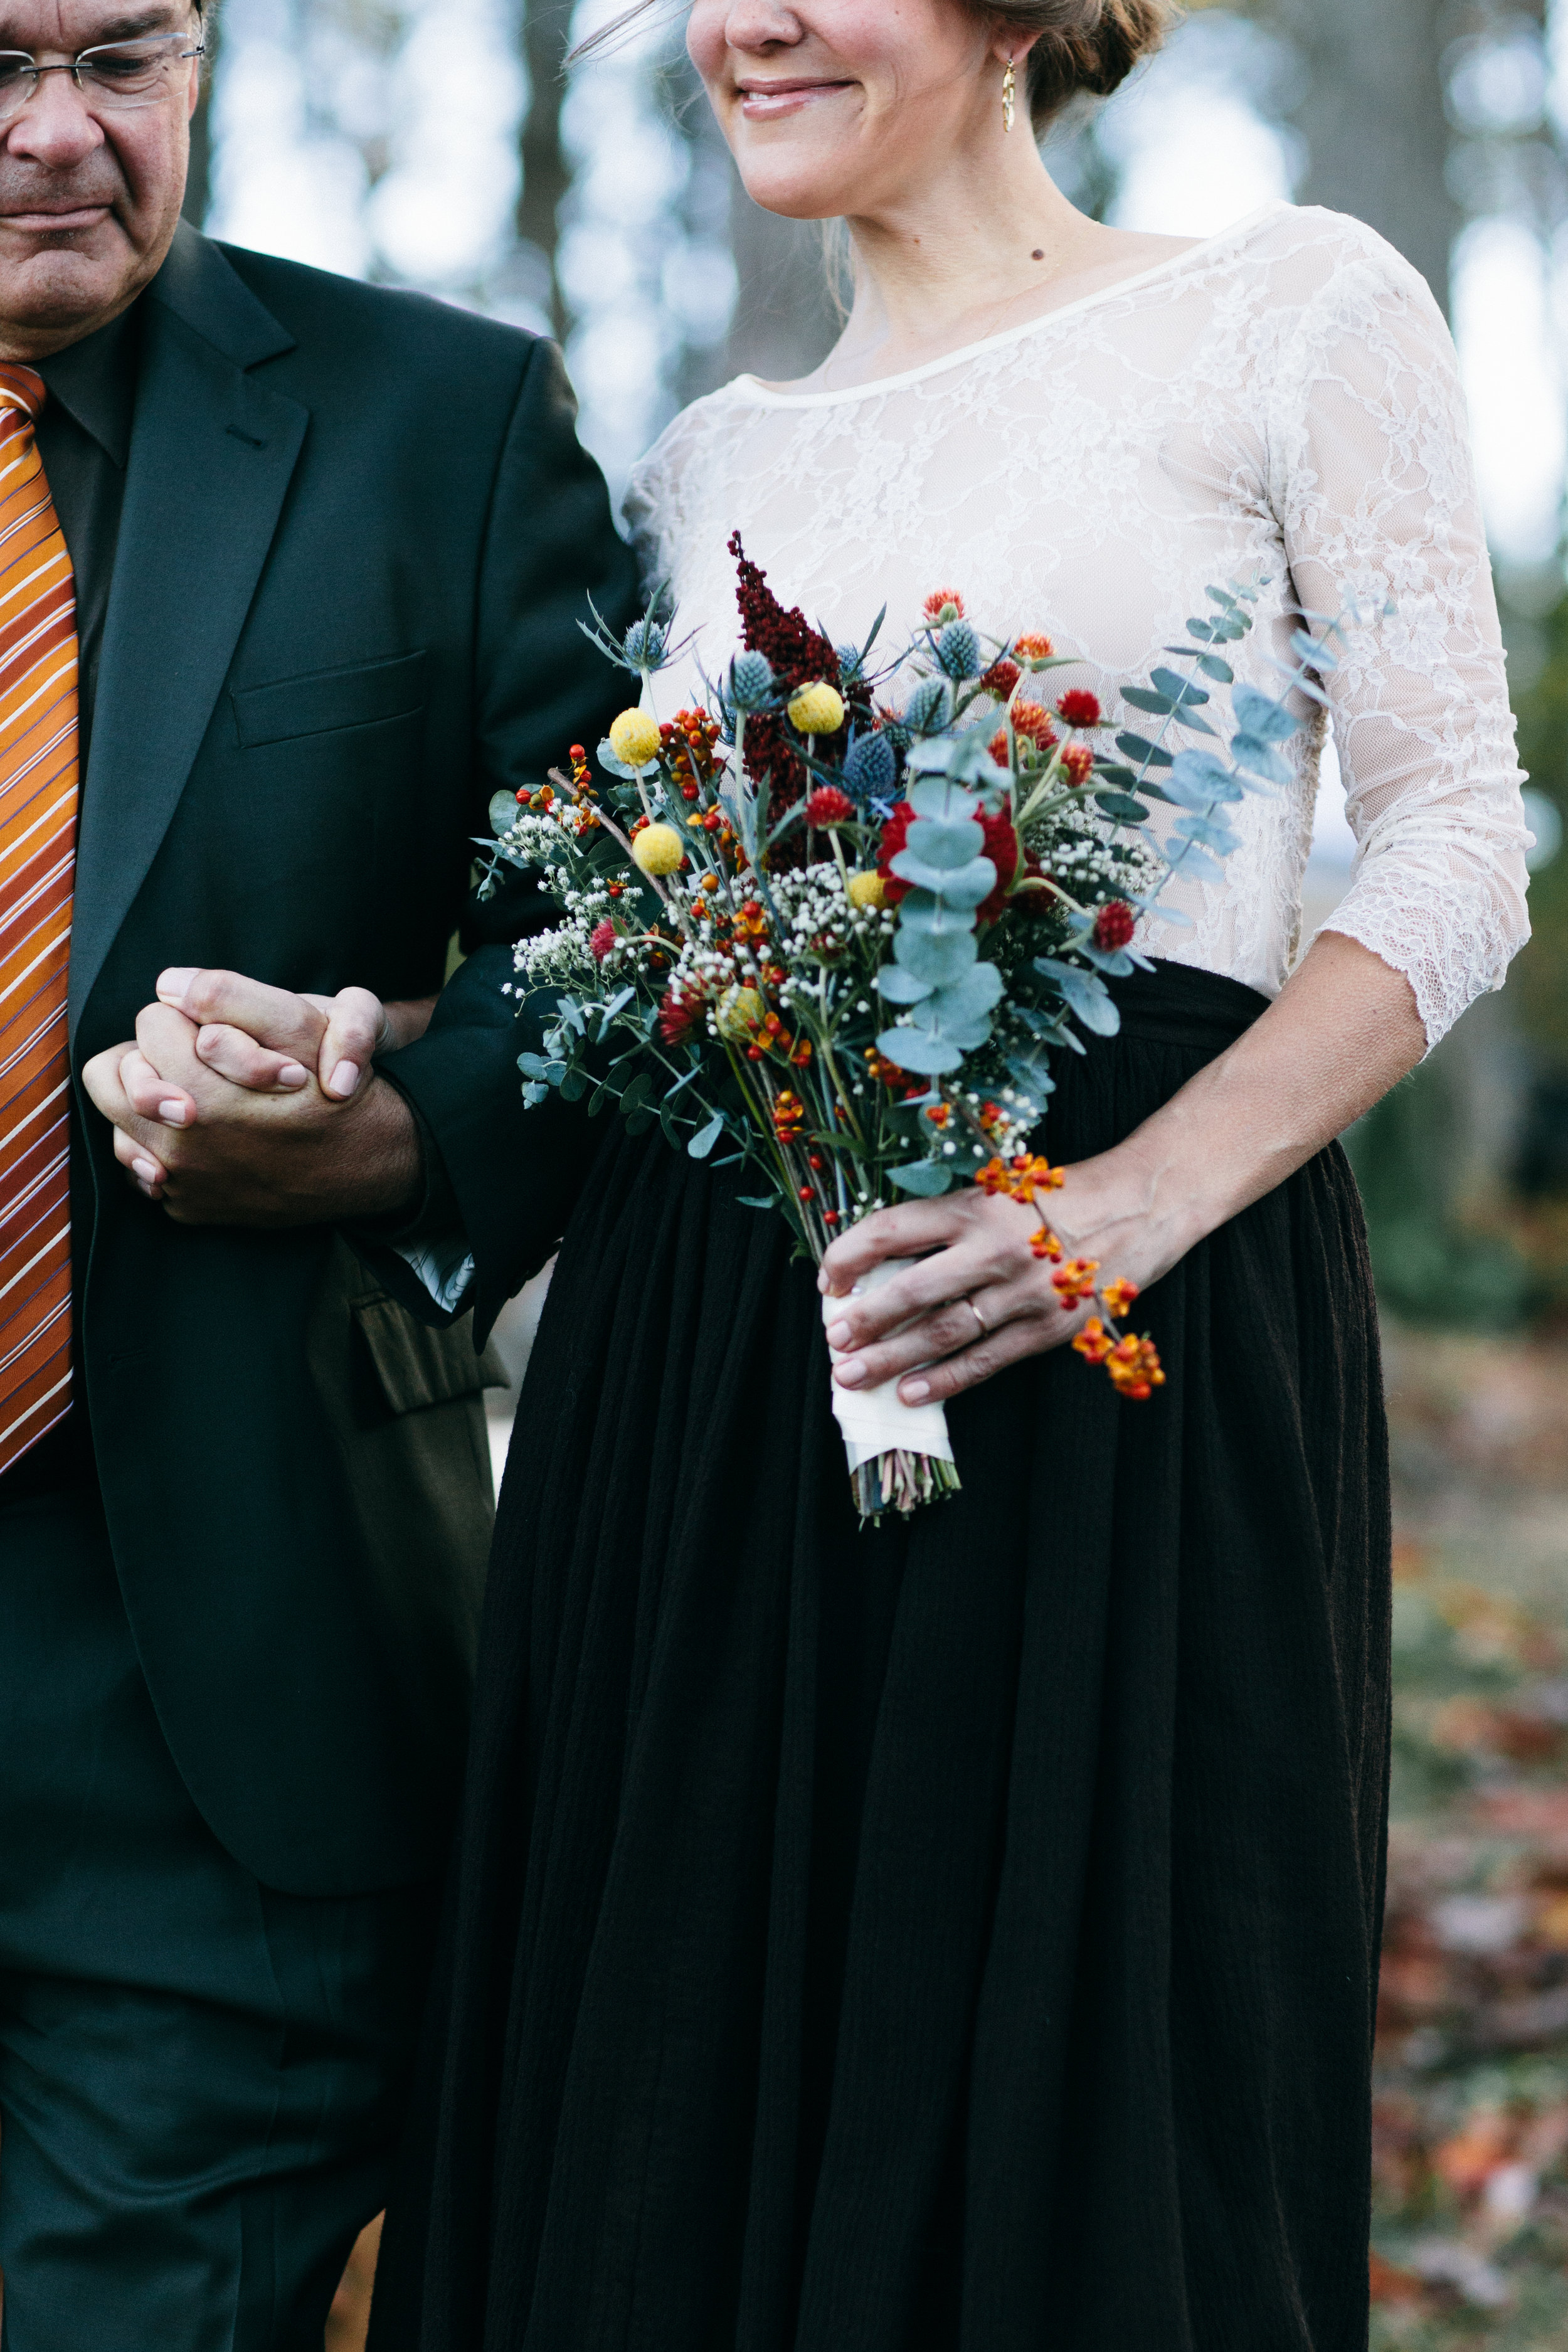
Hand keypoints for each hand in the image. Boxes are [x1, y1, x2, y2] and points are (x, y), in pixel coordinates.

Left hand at [82, 970, 430, 1226]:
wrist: (370, 1162)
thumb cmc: (335, 1091)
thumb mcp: (300, 1027)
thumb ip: (229, 997)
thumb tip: (167, 985)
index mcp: (200, 1093)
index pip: (149, 1025)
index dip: (181, 1016)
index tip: (209, 1028)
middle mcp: (180, 1145)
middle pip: (111, 1078)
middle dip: (146, 1058)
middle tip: (188, 1057)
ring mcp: (181, 1182)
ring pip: (119, 1126)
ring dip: (146, 1103)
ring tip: (190, 1093)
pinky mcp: (188, 1207)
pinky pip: (145, 1169)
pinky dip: (163, 1148)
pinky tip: (202, 1136)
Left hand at [818, 1155, 1181, 1406]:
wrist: (1141, 1204)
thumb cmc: (1060, 1197)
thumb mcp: (997, 1191)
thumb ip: (947, 1224)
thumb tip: (885, 1266)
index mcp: (973, 1206)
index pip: (892, 1230)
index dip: (850, 1256)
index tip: (830, 1281)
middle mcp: (993, 1247)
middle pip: (911, 1289)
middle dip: (865, 1319)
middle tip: (834, 1340)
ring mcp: (1021, 1290)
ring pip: (942, 1331)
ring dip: (892, 1356)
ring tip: (853, 1375)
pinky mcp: (1048, 1327)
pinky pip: (985, 1359)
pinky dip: (944, 1379)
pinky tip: (910, 1392)